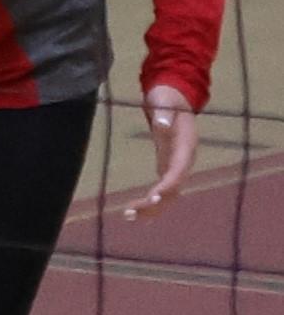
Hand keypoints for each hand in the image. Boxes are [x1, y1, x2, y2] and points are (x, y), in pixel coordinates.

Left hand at [124, 87, 196, 217]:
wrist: (174, 98)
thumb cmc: (168, 98)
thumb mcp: (165, 101)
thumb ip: (165, 113)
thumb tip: (161, 124)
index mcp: (186, 145)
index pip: (179, 170)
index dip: (168, 186)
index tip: (153, 197)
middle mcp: (185, 160)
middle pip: (174, 188)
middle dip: (155, 203)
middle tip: (132, 213)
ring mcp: (178, 165)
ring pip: (169, 194)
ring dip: (152, 207)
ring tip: (128, 216)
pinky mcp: (169, 167)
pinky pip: (163, 189)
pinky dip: (152, 201)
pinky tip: (137, 213)